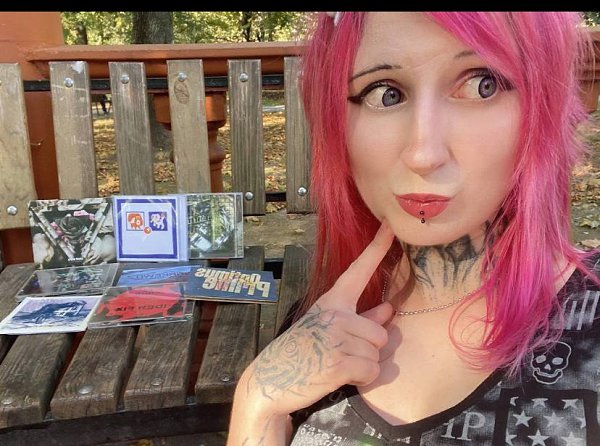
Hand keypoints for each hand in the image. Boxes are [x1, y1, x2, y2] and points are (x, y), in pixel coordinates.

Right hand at [242, 221, 394, 417]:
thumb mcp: (325, 328)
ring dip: (363, 365)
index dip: (377, 249)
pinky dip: (361, 379)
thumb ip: (360, 318)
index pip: (358, 271)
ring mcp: (336, 338)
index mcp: (331, 302)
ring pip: (377, 353)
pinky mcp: (338, 364)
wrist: (270, 381)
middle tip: (340, 354)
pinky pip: (371, 371)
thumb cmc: (300, 352)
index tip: (390, 226)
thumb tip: (388, 309)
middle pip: (380, 333)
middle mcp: (335, 314)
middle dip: (368, 349)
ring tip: (336, 365)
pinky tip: (338, 377)